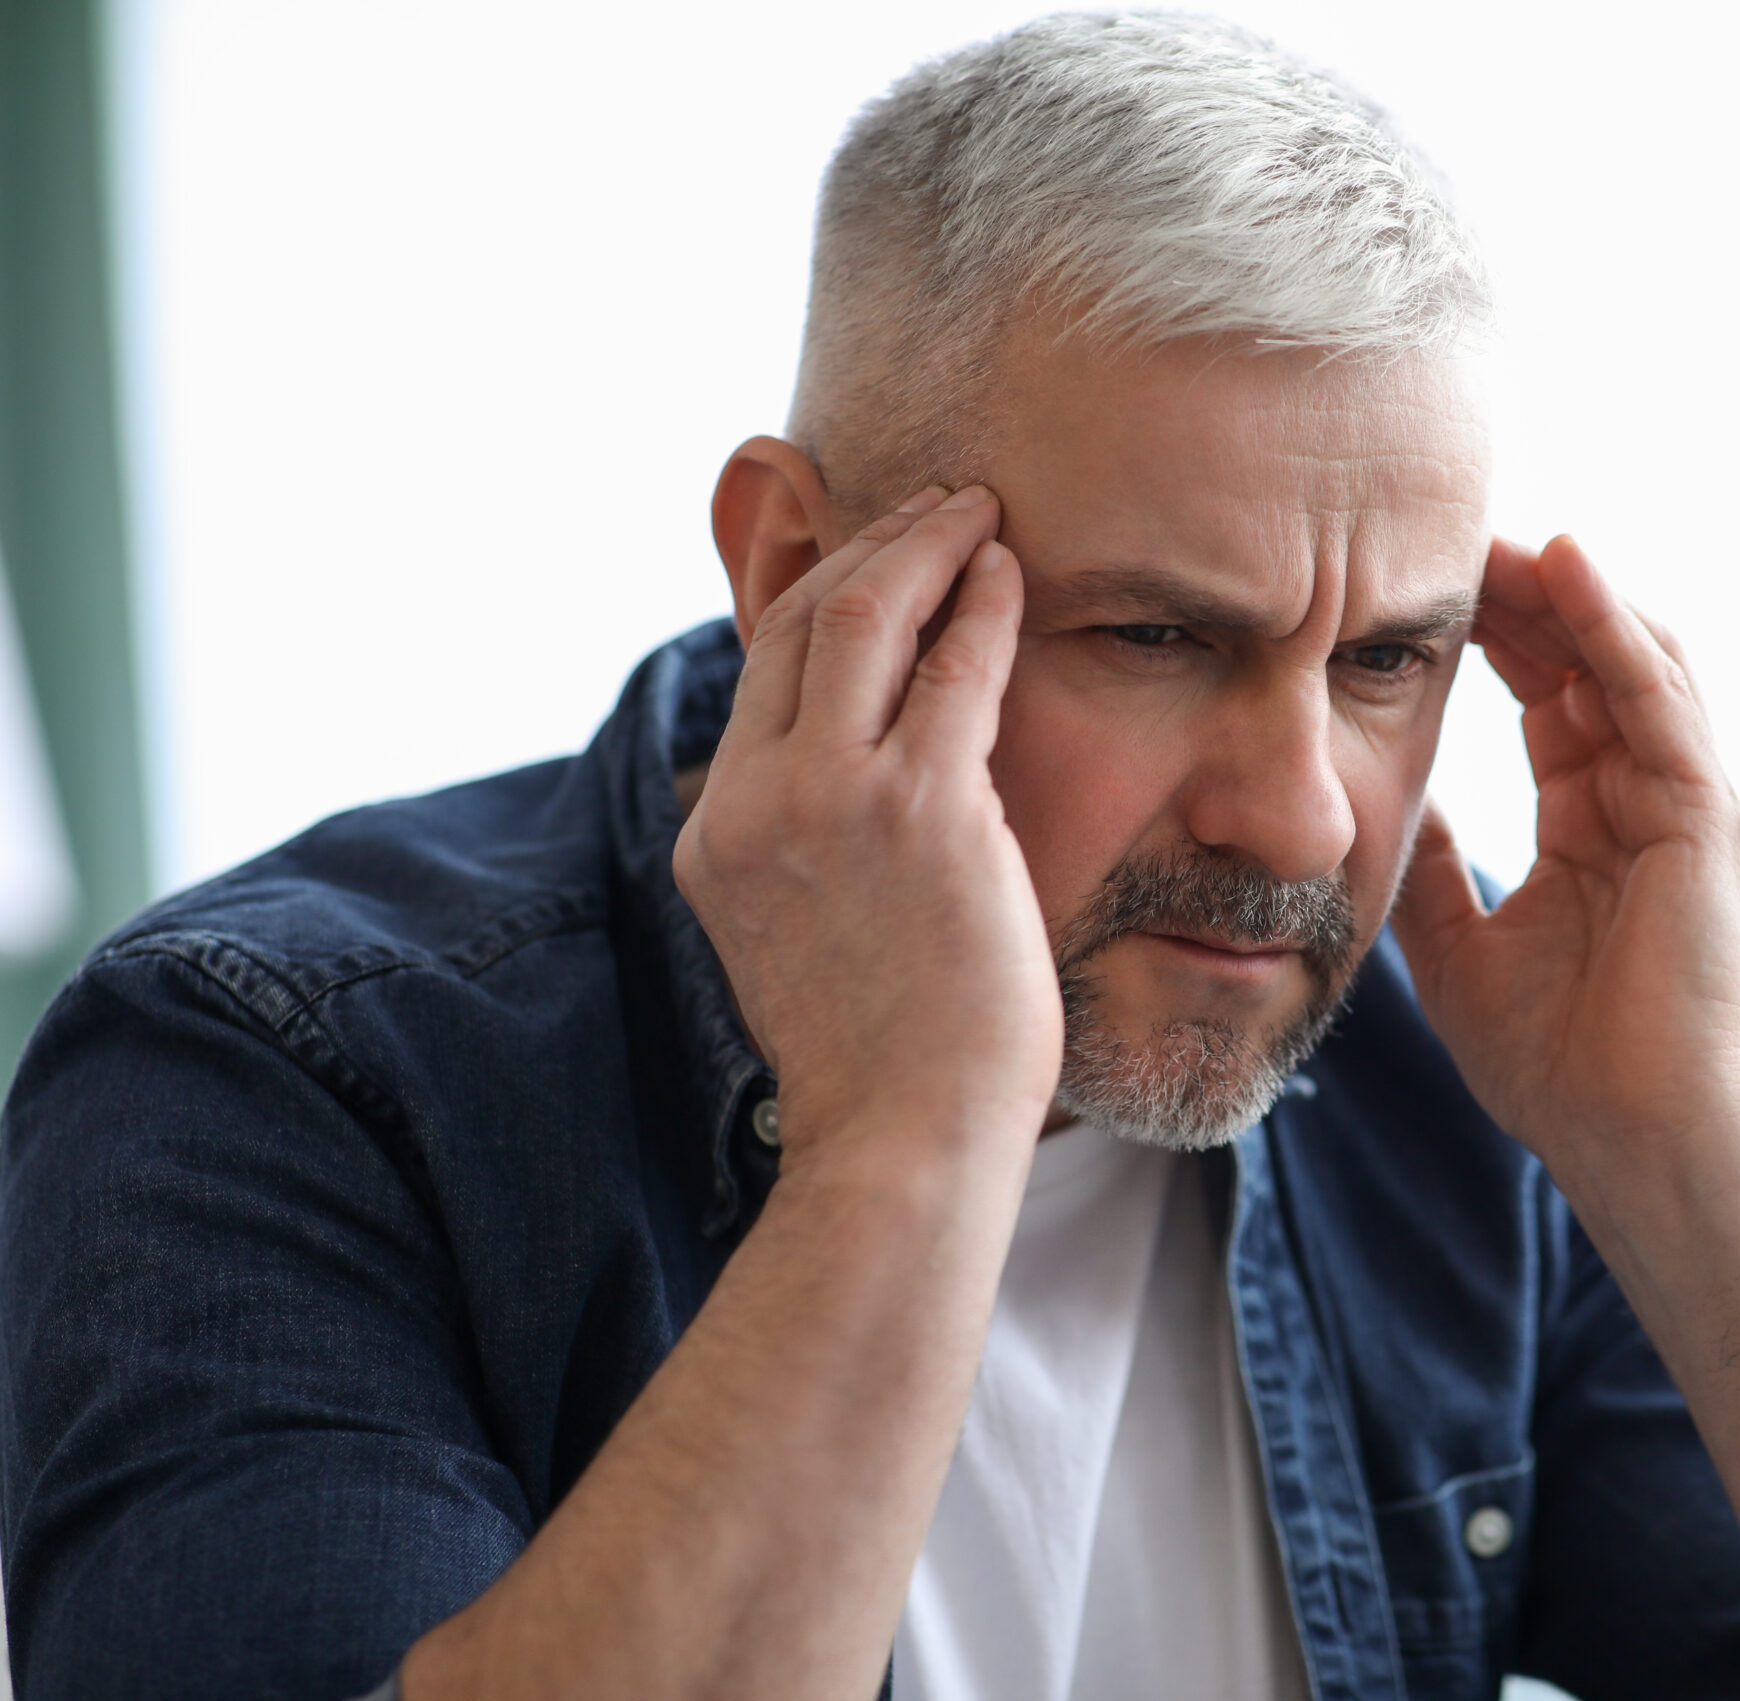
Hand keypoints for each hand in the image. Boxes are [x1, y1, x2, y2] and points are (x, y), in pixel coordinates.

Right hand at [674, 486, 1059, 1171]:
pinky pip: (955, 666)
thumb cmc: (886, 1061)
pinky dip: (984, 603)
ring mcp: (830, 800)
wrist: (905, 1145)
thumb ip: (810, 852)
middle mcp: (754, 802)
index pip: (757, 673)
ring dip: (924, 546)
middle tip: (934, 509)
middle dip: (867, 546)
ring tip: (976, 513)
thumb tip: (853, 797)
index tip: (875, 558)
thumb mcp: (804, 941)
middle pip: (795, 621)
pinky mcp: (919, 810)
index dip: (817, 593)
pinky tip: (1014, 574)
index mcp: (717, 836)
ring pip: (863, 614)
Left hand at [1393, 533, 1739, 1207]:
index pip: (1547, 693)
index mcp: (1599, 821)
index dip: (1493, 632)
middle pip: (1588, 656)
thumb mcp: (1460, 950)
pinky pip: (1658, 697)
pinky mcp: (1707, 816)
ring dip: (1564, 588)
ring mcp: (1689, 802)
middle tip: (1447, 528)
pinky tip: (1562, 566)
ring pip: (1629, 656)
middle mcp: (1653, 797)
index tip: (1417, 582)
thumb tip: (1381, 795)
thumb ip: (1432, 868)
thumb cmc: (1564, 1071)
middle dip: (1524, 590)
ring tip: (1495, 527)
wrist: (1639, 1147)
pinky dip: (1613, 625)